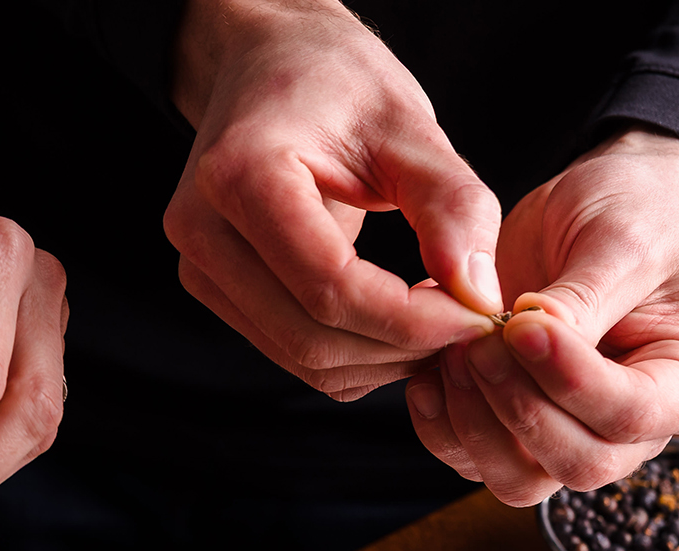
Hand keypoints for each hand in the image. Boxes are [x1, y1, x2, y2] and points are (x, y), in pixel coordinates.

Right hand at [165, 0, 500, 399]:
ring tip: (440, 319)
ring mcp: (200, 267)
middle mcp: (203, 230)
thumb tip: (478, 294)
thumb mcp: (407, 122)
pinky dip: (357, 356)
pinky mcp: (215, 290)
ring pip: (303, 360)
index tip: (478, 314)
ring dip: (383, 358)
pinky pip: (292, 353)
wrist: (268, 63)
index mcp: (241, 175)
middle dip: (404, 346)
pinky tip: (399, 322)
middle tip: (469, 321)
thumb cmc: (333, 78)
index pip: (330, 288)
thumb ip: (451, 204)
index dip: (413, 318)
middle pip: (312, 337)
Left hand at [406, 129, 678, 504]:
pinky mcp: (516, 430)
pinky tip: (432, 372)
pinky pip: (472, 459)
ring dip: (475, 424)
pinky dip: (443, 425)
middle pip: (577, 464)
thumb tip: (531, 335)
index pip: (630, 414)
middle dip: (518, 408)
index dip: (569, 379)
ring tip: (454, 353)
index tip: (522, 324)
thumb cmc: (639, 214)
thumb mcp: (624, 239)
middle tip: (479, 343)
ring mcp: (573, 436)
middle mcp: (635, 430)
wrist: (607, 204)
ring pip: (519, 479)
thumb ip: (584, 296)